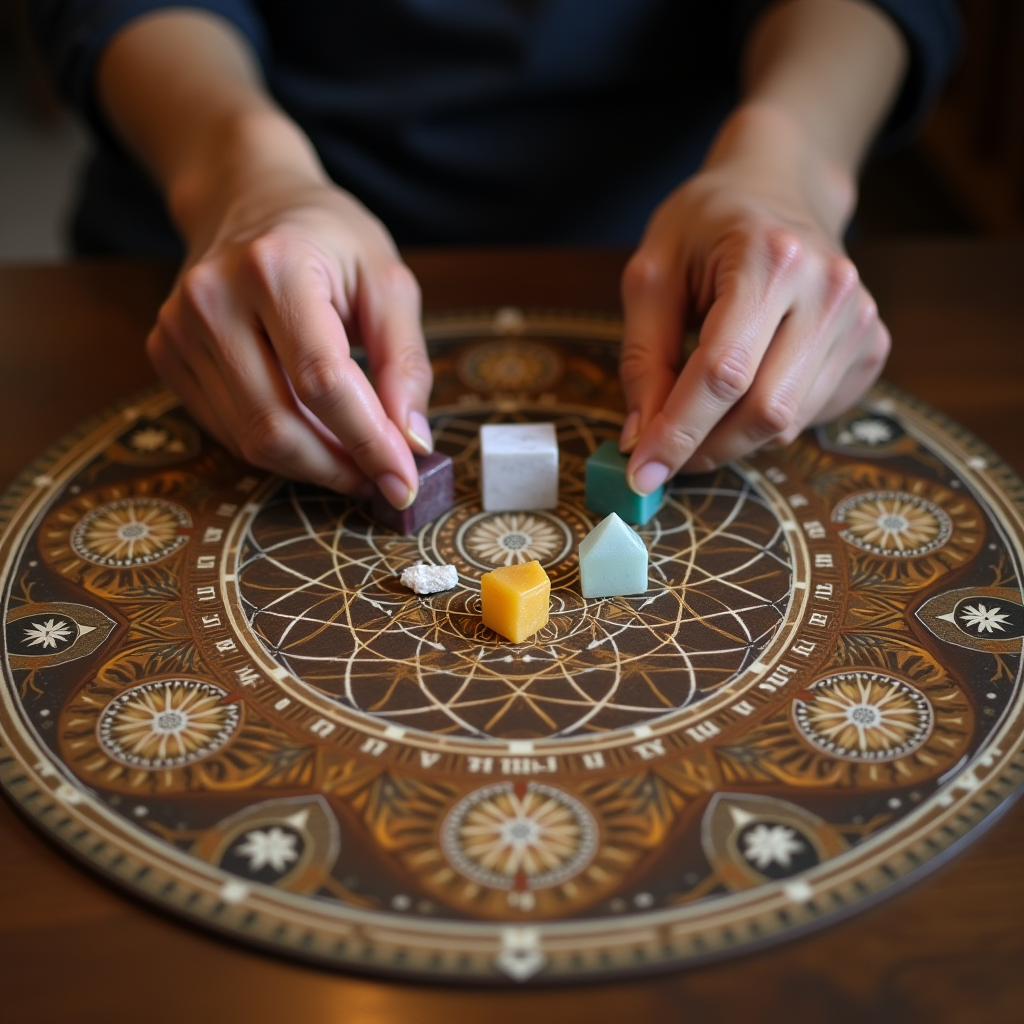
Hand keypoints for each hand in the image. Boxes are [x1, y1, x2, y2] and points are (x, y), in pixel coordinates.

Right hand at [147, 168, 431, 508]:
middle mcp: (212, 299)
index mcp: (274, 267)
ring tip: (358, 461)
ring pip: (251, 439)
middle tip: (385, 480)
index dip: (368, 441)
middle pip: (277, 424)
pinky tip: (317, 440)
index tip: (405, 479)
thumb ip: (405, 361)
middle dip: (340, 466)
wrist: (250, 197)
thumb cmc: (329, 238)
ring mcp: (179, 330)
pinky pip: (229, 431)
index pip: (322, 382)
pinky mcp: (167, 355)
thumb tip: (411, 442)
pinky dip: (280, 450)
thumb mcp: (387, 282)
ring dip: (314, 467)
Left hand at [618, 104, 889, 494]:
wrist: (778, 187)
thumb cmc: (706, 225)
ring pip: (789, 423)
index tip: (642, 471)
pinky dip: (766, 424)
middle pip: (765, 409)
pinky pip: (812, 416)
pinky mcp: (872, 345)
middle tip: (665, 455)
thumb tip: (642, 439)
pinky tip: (746, 387)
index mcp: (770, 259)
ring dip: (732, 440)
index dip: (678, 432)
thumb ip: (643, 357)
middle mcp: (829, 290)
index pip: (722, 372)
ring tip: (698, 415)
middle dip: (706, 447)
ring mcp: (861, 320)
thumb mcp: (652, 274)